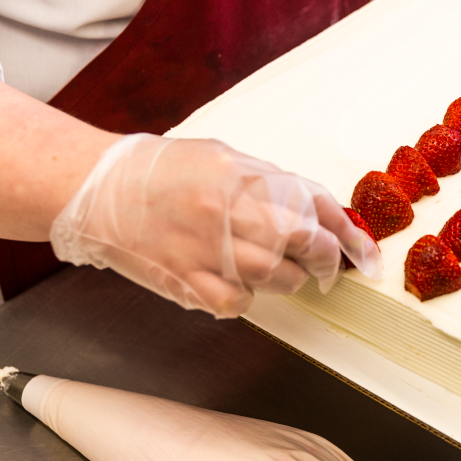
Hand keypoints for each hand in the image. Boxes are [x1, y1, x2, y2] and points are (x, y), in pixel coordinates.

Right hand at [50, 134, 381, 317]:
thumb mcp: (225, 157)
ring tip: (273, 268)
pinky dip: (248, 298)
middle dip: (325, 258)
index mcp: (242, 174)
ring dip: (289, 279)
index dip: (349, 233)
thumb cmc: (163, 171)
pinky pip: (239, 303)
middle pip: (304, 242)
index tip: (365, 254)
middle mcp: (227, 210)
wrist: (94, 189)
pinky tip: (236, 283)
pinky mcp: (186, 280)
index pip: (315, 204)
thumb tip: (321, 212)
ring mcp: (206, 248)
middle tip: (326, 265)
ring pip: (279, 277)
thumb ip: (272, 184)